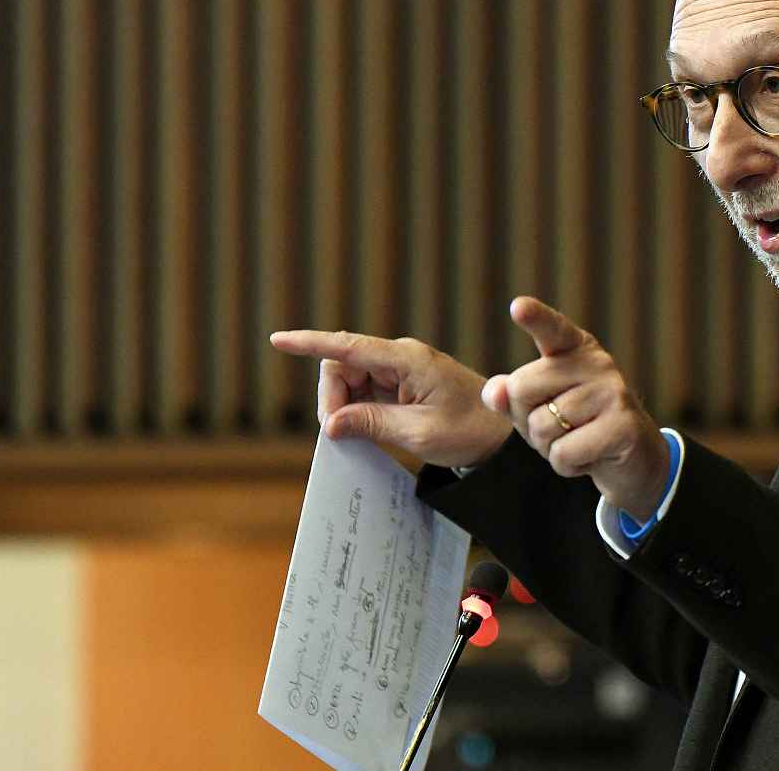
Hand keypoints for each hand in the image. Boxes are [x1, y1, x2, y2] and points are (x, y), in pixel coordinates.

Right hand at [268, 329, 510, 469]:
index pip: (348, 347)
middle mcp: (400, 357)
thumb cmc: (469, 431)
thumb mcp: (418, 434)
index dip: (310, 343)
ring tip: (361, 437)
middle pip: (341, 366)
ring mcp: (400, 370)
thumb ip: (372, 424)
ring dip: (345, 408)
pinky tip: (365, 432)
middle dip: (332, 399)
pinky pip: (365, 391)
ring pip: (349, 380)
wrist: (500, 436)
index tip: (278, 340)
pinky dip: (358, 411)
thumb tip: (330, 424)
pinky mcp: (401, 384)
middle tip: (341, 436)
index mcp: (407, 360)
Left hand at [484, 296, 670, 518]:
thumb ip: (513, 396)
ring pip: (541, 426)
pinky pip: (563, 453)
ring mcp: (613, 393)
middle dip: (525, 420)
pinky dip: (566, 466)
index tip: (518, 306)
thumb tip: (492, 391)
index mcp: (575, 349)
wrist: (634, 460)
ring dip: (548, 447)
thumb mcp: (541, 408)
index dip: (536, 318)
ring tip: (576, 441)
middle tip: (558, 427)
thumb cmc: (579, 427)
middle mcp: (597, 363)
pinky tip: (589, 458)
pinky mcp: (623, 427)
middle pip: (521, 388)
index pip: (552, 329)